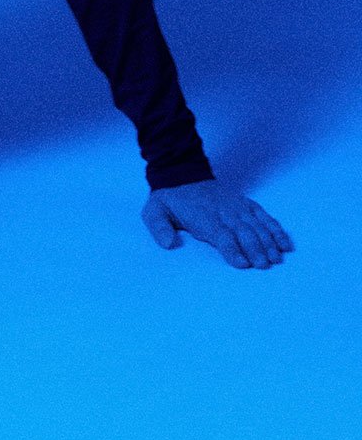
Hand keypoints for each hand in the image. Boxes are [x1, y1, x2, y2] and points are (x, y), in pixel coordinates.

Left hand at [141, 180, 293, 268]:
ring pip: (257, 225)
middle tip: (264, 265)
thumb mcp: (154, 211)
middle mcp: (223, 211)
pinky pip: (264, 217)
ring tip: (276, 258)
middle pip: (243, 232)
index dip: (232, 249)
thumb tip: (167, 244)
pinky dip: (276, 229)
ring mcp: (237, 207)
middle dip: (255, 249)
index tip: (242, 263)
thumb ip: (159, 227)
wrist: (181, 174)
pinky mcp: (245, 204)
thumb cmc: (170, 199)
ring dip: (268, 242)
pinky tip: (285, 244)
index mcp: (202, 216)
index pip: (221, 234)